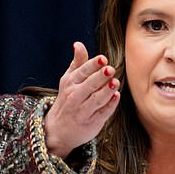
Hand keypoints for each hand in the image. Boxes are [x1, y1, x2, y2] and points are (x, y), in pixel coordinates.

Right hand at [44, 41, 120, 158]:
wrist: (58, 130)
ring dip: (106, 91)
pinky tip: (116, 96)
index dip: (93, 65)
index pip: (82, 72)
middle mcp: (75, 96)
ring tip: (115, 82)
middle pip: (90, 85)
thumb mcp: (69, 79)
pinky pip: (103, 113)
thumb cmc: (68, 98)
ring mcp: (83, 111)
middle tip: (110, 69)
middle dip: (100, 77)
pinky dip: (110, 105)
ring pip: (96, 99)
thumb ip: (77, 62)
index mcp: (70, 83)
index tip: (103, 59)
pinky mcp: (93, 122)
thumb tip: (78, 44)